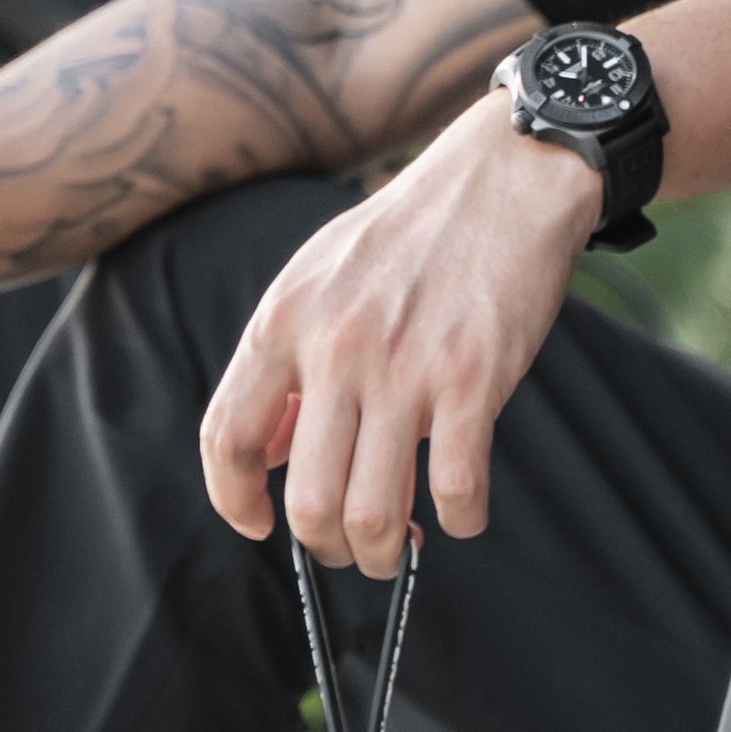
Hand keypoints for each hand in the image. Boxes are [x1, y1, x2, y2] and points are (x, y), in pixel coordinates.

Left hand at [198, 99, 602, 571]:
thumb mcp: (318, 279)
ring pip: (374, 514)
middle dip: (327, 548)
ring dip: (387, 554)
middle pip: (307, 501)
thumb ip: (284, 364)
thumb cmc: (411, 234)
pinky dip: (460, 521)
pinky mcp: (474, 378)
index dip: (233, 501)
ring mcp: (406, 366)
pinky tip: (462, 510)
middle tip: (350, 546)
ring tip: (401, 546)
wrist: (504, 177)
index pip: (226, 439)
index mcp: (284, 321)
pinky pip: (458, 489)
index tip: (259, 523)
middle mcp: (336, 348)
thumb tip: (264, 451)